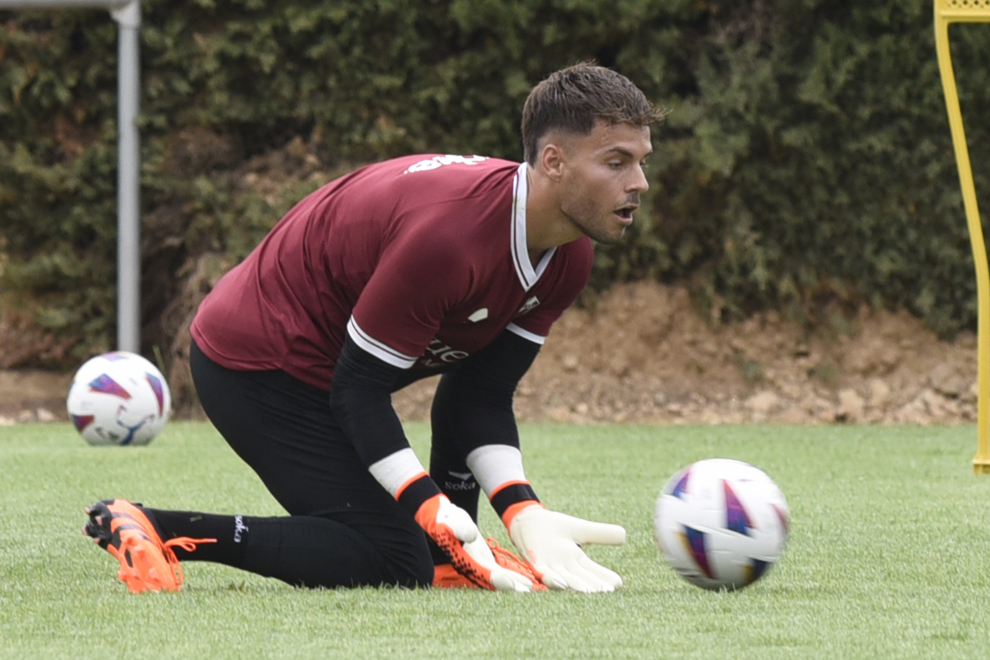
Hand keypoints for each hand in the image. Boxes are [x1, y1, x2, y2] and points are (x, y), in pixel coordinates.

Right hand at [415, 494, 535, 591]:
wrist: (442, 519)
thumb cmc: (448, 519)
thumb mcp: (454, 521)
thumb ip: (461, 528)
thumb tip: (470, 535)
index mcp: (466, 559)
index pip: (485, 573)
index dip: (500, 580)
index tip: (514, 585)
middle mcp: (471, 567)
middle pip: (494, 580)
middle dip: (511, 586)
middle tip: (528, 591)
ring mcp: (476, 565)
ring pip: (497, 578)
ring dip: (512, 584)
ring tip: (529, 588)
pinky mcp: (481, 561)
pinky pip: (497, 572)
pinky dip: (509, 577)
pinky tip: (521, 579)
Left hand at [508, 504, 625, 592]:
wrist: (528, 520)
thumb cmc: (555, 528)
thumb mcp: (581, 529)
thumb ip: (601, 533)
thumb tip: (624, 535)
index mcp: (577, 561)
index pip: (594, 571)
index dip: (605, 577)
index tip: (618, 584)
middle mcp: (564, 567)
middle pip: (581, 578)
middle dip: (593, 586)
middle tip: (607, 593)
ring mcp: (549, 565)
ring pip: (564, 578)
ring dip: (574, 585)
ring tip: (586, 591)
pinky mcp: (534, 560)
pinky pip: (541, 571)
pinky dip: (550, 577)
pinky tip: (558, 581)